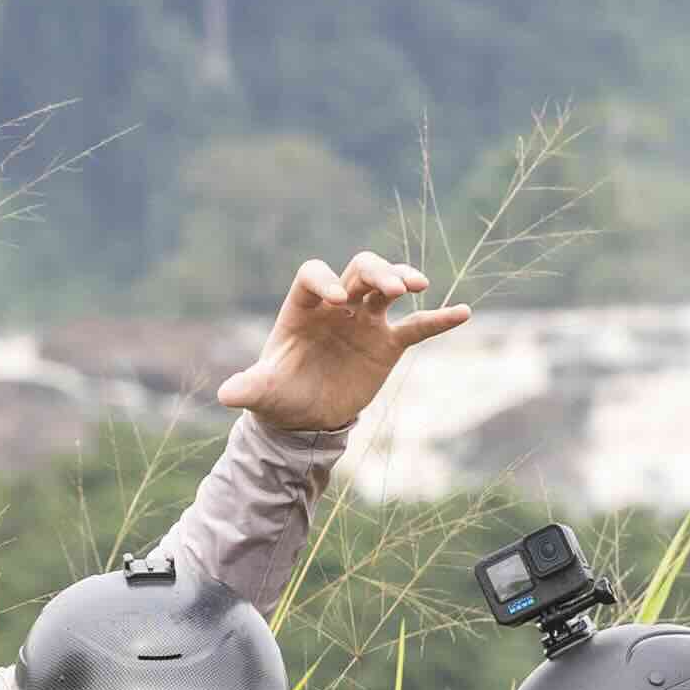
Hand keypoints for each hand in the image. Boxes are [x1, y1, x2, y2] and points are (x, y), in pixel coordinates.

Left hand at [217, 249, 468, 438]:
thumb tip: (227, 394)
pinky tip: (462, 313)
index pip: (314, 275)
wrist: (306, 419)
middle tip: (391, 288)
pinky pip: (417, 327)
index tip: (336, 299)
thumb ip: (249, 387)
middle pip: (359, 269)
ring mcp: (365, 321)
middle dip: (374, 272)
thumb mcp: (262, 393)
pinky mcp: (388, 344)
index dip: (326, 279)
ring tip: (417, 286)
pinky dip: (439, 319)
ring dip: (401, 279)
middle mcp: (337, 305)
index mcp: (303, 307)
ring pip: (386, 287)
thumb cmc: (280, 396)